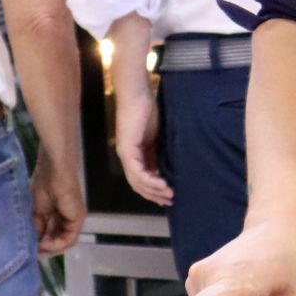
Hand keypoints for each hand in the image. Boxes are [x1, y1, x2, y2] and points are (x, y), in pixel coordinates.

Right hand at [29, 148, 85, 256]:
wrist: (53, 172)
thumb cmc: (43, 185)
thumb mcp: (35, 212)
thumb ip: (37, 228)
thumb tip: (34, 245)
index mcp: (58, 215)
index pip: (51, 236)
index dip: (40, 245)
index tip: (29, 251)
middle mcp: (68, 219)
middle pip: (58, 242)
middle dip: (45, 250)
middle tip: (33, 254)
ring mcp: (74, 219)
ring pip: (64, 243)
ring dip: (50, 249)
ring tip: (37, 249)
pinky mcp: (78, 219)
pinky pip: (68, 239)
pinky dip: (56, 244)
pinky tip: (44, 244)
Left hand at [114, 86, 172, 205]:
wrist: (137, 94)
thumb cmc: (147, 109)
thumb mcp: (156, 136)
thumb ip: (158, 151)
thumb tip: (166, 167)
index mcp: (134, 153)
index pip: (142, 178)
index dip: (154, 189)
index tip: (168, 195)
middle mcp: (127, 156)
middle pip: (138, 184)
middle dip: (154, 195)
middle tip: (170, 201)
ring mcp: (125, 154)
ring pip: (137, 181)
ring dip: (154, 190)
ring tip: (170, 194)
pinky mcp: (127, 150)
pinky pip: (137, 172)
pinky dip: (150, 180)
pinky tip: (162, 184)